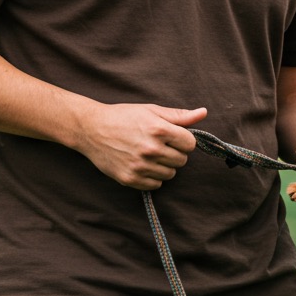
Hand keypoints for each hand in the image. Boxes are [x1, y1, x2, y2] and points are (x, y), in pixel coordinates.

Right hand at [71, 104, 207, 189]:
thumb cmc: (123, 117)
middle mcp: (151, 149)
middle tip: (159, 145)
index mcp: (158, 129)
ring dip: (164, 166)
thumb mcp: (151, 110)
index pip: (190, 144)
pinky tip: (142, 164)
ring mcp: (140, 166)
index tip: (173, 137)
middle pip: (182, 160)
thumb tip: (203, 113)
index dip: (183, 140)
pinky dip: (152, 177)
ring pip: (170, 174)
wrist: (91, 129)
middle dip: (174, 152)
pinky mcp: (130, 179)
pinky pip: (156, 185)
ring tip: (149, 154)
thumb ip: (179, 116)